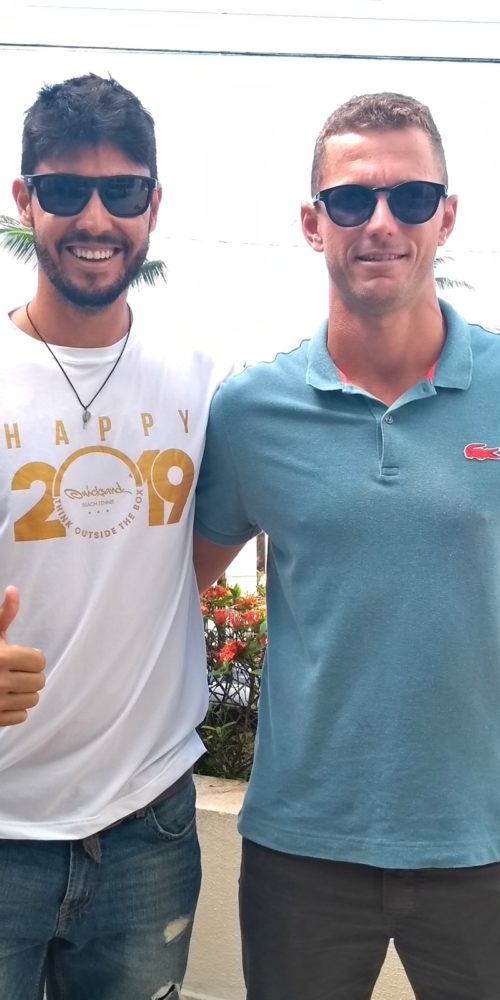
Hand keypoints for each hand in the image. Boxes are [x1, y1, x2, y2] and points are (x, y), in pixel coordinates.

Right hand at [0, 586, 45, 725]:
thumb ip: (4, 614)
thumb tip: (13, 590)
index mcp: (2, 658)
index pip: (39, 661)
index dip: (33, 658)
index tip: (23, 657)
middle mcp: (0, 682)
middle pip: (39, 681)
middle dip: (31, 675)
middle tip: (18, 671)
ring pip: (33, 700)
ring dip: (26, 692)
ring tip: (13, 684)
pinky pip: (21, 717)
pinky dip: (16, 709)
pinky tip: (6, 699)